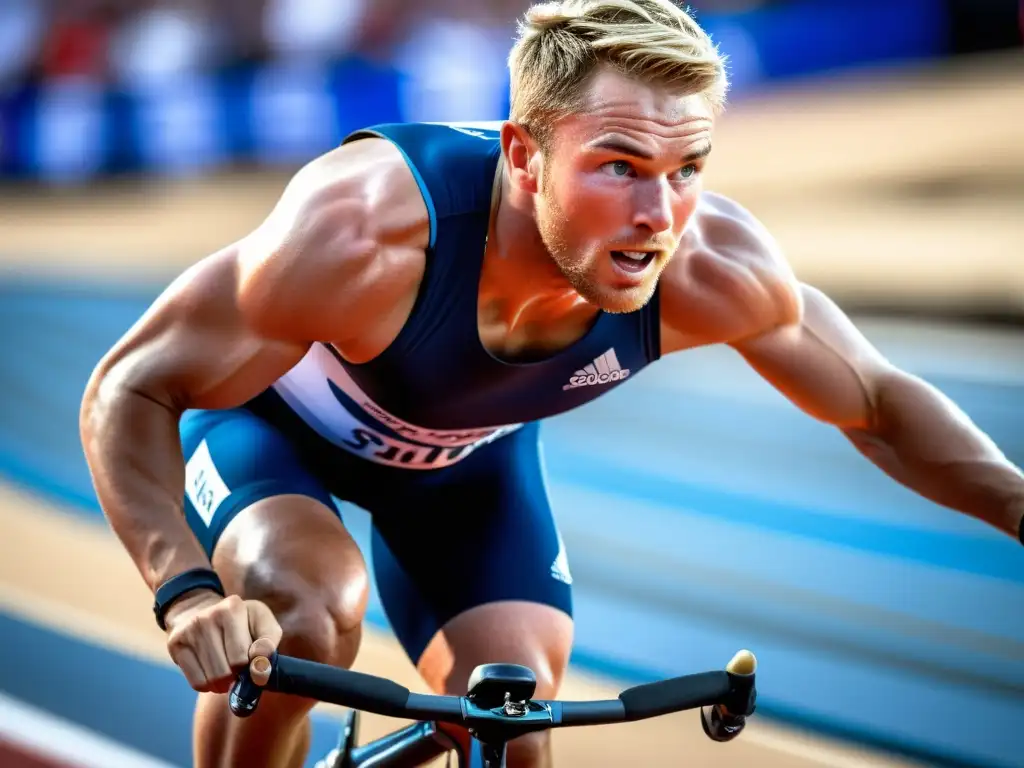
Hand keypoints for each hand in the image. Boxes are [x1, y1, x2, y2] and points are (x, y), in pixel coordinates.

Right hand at [164, 590, 282, 693]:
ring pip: (212, 679)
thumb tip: (260, 670)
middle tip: (239, 668)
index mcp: (233, 607)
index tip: (254, 664)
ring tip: (226, 670)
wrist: (202, 611)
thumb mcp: (262, 623)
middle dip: (237, 675)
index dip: (253, 667)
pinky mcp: (175, 644)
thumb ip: (268, 644)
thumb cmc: (241, 622)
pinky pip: (196, 683)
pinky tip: (211, 671)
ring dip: (223, 683)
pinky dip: (208, 685)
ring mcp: (189, 630)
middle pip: (228, 670)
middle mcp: (208, 616)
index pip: (244, 656)